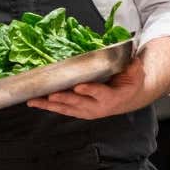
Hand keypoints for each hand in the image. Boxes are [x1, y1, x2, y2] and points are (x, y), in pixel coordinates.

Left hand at [26, 57, 147, 119]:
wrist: (128, 98)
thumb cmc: (129, 83)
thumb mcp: (135, 73)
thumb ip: (133, 66)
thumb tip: (132, 58)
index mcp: (113, 96)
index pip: (101, 94)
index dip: (90, 90)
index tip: (79, 87)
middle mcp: (98, 106)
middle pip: (79, 103)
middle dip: (64, 99)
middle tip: (51, 95)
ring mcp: (87, 110)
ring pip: (66, 108)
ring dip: (49, 105)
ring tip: (34, 101)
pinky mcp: (78, 111)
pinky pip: (62, 109)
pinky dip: (47, 106)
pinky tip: (34, 102)